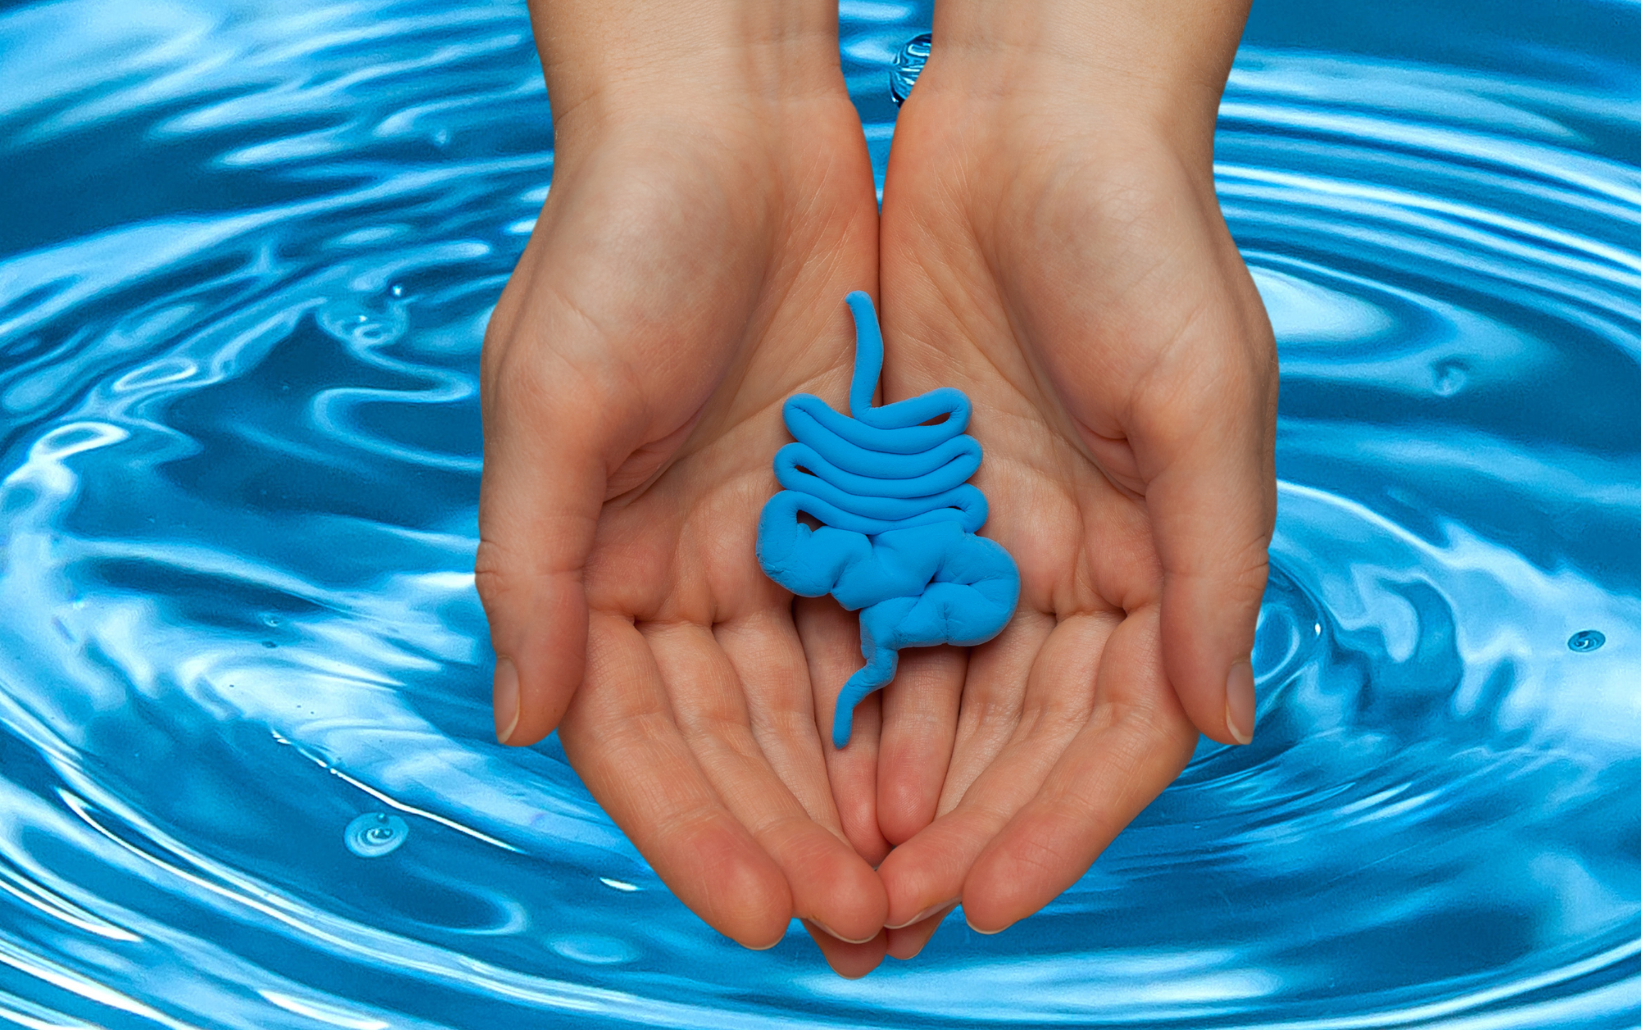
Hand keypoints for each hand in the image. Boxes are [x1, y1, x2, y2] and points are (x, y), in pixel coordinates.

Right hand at [476, 1, 894, 975]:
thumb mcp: (553, 398)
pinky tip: (952, 764)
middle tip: (864, 927)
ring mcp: (766, 539)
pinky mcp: (847, 498)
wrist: (727, 118)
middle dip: (792, 836)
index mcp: (590, 567)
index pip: (639, 737)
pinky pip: (883, 620)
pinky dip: (911, 695)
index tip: (762, 911)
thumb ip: (533, 568)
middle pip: (736, 742)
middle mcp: (676, 571)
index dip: (694, 830)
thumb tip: (518, 727)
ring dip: (857, 792)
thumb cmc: (617, 239)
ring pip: (816, 702)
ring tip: (915, 880)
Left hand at [856, 1, 1274, 953]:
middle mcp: (1085, 564)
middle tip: (894, 918)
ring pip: (950, 696)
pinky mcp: (915, 491)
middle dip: (970, 829)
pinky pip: (881, 615)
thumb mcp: (1204, 398)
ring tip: (847, 867)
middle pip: (1027, 736)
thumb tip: (1224, 725)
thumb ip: (1213, 566)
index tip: (993, 901)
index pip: (1120, 731)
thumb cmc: (1148, 239)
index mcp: (1166, 559)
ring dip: (904, 784)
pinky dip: (854, 689)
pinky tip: (812, 751)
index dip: (1063, 823)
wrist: (1039, 117)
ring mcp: (997, 532)